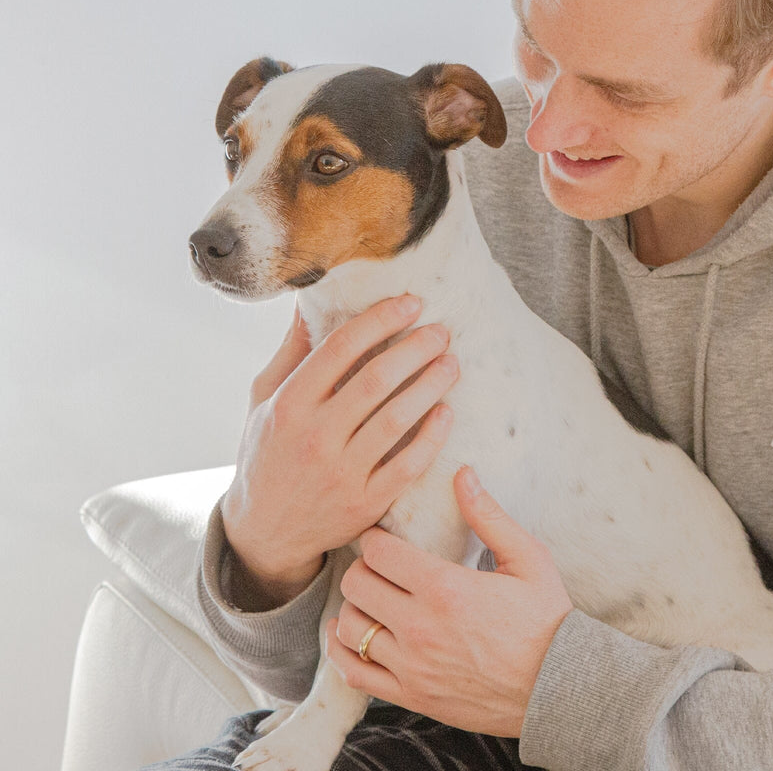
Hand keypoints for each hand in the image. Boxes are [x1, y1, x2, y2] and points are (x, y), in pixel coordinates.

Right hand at [221, 295, 458, 607]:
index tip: (411, 302)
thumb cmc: (267, 452)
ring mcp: (340, 474)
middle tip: (441, 331)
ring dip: (430, 386)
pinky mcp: (363, 504)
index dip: (380, 319)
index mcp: (288, 404)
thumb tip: (310, 299)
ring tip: (451, 363)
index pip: (340, 348)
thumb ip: (292, 350)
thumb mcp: (264, 398)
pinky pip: (407, 466)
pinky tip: (447, 413)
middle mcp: (313, 437)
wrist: (263, 531)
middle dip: (415, 348)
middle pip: (375, 381)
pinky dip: (431, 437)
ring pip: (396, 420)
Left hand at [328, 466, 572, 737]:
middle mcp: (421, 627)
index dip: (374, 537)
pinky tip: (356, 636)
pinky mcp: (411, 696)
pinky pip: (355, 674)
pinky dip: (345, 653)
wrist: (559, 687)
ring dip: (354, 608)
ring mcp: (412, 666)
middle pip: (356, 585)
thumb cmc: (546, 618)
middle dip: (363, 567)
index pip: (378, 551)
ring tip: (372, 599)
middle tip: (378, 566)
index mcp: (445, 587)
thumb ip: (488, 515)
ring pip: (349, 628)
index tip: (382, 536)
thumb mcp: (527, 558)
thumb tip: (463, 474)